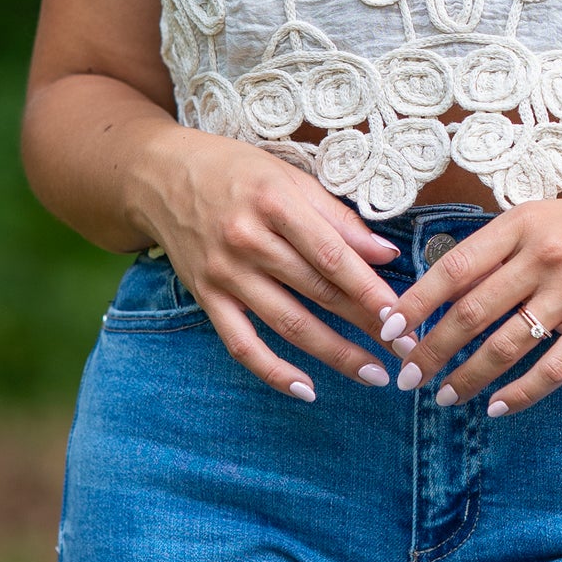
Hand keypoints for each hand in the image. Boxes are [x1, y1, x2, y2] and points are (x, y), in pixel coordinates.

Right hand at [129, 127, 400, 400]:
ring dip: (335, 354)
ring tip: (373, 373)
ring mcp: (224, 273)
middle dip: (365, 324)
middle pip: (317, 291)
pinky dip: (273, 372)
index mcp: (275, 202)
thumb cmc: (235, 171)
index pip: (332, 255)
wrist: (159, 176)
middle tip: (403, 349)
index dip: (370, 289)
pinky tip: (307, 389)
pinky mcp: (206, 297)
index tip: (402, 315)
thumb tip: (386, 254)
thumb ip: (338, 218)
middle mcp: (248, 240)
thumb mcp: (289, 178)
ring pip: (288, 324)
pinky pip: (242, 345)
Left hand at [391, 162, 561, 414]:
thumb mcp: (549, 218)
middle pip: (470, 312)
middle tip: (406, 376)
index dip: (415, 302)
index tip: (387, 328)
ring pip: (504, 345)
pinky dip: (519, 393)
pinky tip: (497, 406)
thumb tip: (446, 288)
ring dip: (467, 376)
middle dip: (430, 349)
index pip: (454, 267)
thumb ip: (503, 249)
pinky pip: (551, 368)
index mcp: (524, 223)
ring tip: (444, 396)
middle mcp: (545, 255)